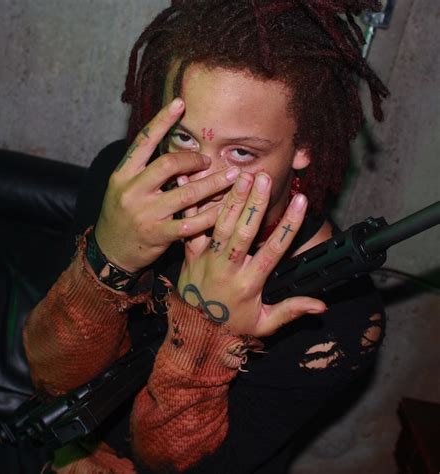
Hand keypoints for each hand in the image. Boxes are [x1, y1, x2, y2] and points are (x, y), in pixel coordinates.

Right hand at [94, 98, 239, 271]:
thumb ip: (143, 170)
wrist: (109, 252)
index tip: (180, 103)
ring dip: (213, 184)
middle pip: (168, 165)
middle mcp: (131, 191)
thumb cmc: (121, 215)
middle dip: (193, 159)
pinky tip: (224, 209)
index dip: (162, 121)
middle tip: (208, 159)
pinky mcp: (158, 235)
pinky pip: (191, 223)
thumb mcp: (122, 187)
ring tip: (232, 177)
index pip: (143, 141)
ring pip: (186, 194)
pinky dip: (210, 215)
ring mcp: (145, 214)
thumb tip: (175, 152)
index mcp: (122, 175)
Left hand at [177, 172, 326, 336]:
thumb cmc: (230, 327)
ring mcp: (206, 259)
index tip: (302, 201)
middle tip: (265, 178)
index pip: (274, 250)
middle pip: (244, 231)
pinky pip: (191, 227)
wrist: (193, 333)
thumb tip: (321, 306)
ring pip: (220, 224)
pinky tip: (192, 181)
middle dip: (255, 203)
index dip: (289, 224)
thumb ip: (290, 311)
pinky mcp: (190, 254)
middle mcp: (228, 267)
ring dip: (232, 198)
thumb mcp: (263, 325)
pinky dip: (192, 205)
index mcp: (249, 283)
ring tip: (242, 175)